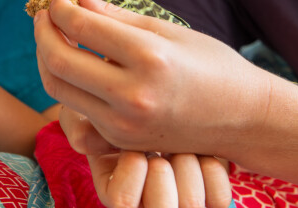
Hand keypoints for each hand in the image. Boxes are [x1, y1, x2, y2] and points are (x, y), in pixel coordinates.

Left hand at [35, 0, 271, 159]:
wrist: (243, 118)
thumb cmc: (211, 65)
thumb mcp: (166, 30)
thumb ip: (113, 15)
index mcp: (150, 57)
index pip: (81, 28)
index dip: (59, 9)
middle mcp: (133, 95)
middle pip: (59, 63)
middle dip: (43, 33)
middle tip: (46, 15)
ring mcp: (124, 124)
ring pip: (58, 90)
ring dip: (47, 59)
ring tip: (55, 37)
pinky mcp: (120, 140)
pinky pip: (77, 110)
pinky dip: (68, 84)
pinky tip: (77, 65)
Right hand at [60, 106, 231, 207]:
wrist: (151, 101)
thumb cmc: (113, 108)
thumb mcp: (85, 112)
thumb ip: (78, 124)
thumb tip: (83, 140)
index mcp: (115, 191)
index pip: (122, 202)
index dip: (132, 169)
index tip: (134, 145)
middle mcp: (147, 202)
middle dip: (162, 170)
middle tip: (160, 147)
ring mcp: (180, 199)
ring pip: (192, 203)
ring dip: (188, 167)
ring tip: (181, 146)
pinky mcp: (209, 190)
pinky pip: (219, 196)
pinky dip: (213, 170)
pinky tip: (201, 151)